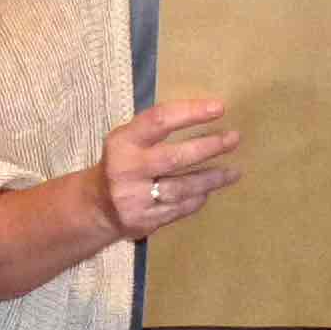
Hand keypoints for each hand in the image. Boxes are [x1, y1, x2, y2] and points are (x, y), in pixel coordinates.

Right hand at [100, 96, 238, 239]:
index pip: (159, 121)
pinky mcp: (144, 221)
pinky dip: (197, 199)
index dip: (191, 112)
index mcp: (123, 142)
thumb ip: (157, 130)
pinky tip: (209, 191)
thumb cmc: (122, 163)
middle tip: (233, 138)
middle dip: (208, 147)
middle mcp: (126, 169)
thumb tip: (206, 114)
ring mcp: (134, 198)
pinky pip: (179, 209)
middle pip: (174, 157)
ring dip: (211, 179)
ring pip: (182, 188)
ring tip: (233, 172)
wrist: (97, 206)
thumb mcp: (128, 140)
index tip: (219, 108)